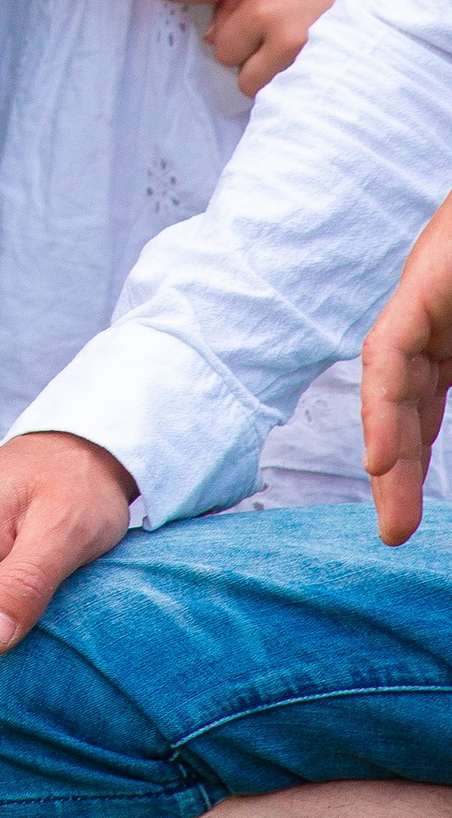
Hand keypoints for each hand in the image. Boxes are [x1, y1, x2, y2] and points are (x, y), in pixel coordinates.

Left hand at [208, 0, 385, 98]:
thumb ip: (234, 4)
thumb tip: (211, 36)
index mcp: (266, 11)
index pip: (223, 51)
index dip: (231, 43)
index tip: (242, 36)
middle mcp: (287, 39)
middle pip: (246, 81)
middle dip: (251, 66)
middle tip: (266, 46)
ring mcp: (314, 59)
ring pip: (275, 91)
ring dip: (277, 77)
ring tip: (291, 50)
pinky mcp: (337, 70)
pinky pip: (304, 91)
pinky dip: (302, 81)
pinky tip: (310, 58)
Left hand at [363, 187, 451, 543]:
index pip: (426, 409)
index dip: (414, 460)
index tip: (404, 519)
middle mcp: (436, 326)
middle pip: (405, 406)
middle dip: (398, 469)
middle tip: (393, 533)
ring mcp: (428, 304)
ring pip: (393, 383)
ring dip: (388, 447)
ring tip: (388, 508)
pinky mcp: (423, 284)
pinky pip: (394, 350)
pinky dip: (384, 402)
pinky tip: (381, 453)